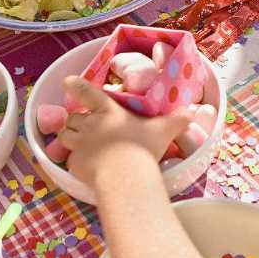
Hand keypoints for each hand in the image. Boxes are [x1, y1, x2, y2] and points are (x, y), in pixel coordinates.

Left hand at [58, 76, 189, 186]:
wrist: (125, 176)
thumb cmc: (143, 148)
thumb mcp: (164, 130)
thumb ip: (177, 120)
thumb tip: (192, 113)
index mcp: (108, 111)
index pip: (87, 92)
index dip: (76, 85)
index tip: (67, 81)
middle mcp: (90, 124)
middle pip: (74, 117)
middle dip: (78, 121)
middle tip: (89, 128)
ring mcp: (80, 144)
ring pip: (66, 136)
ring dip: (71, 138)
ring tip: (82, 145)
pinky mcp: (74, 164)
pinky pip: (70, 160)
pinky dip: (76, 161)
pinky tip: (89, 166)